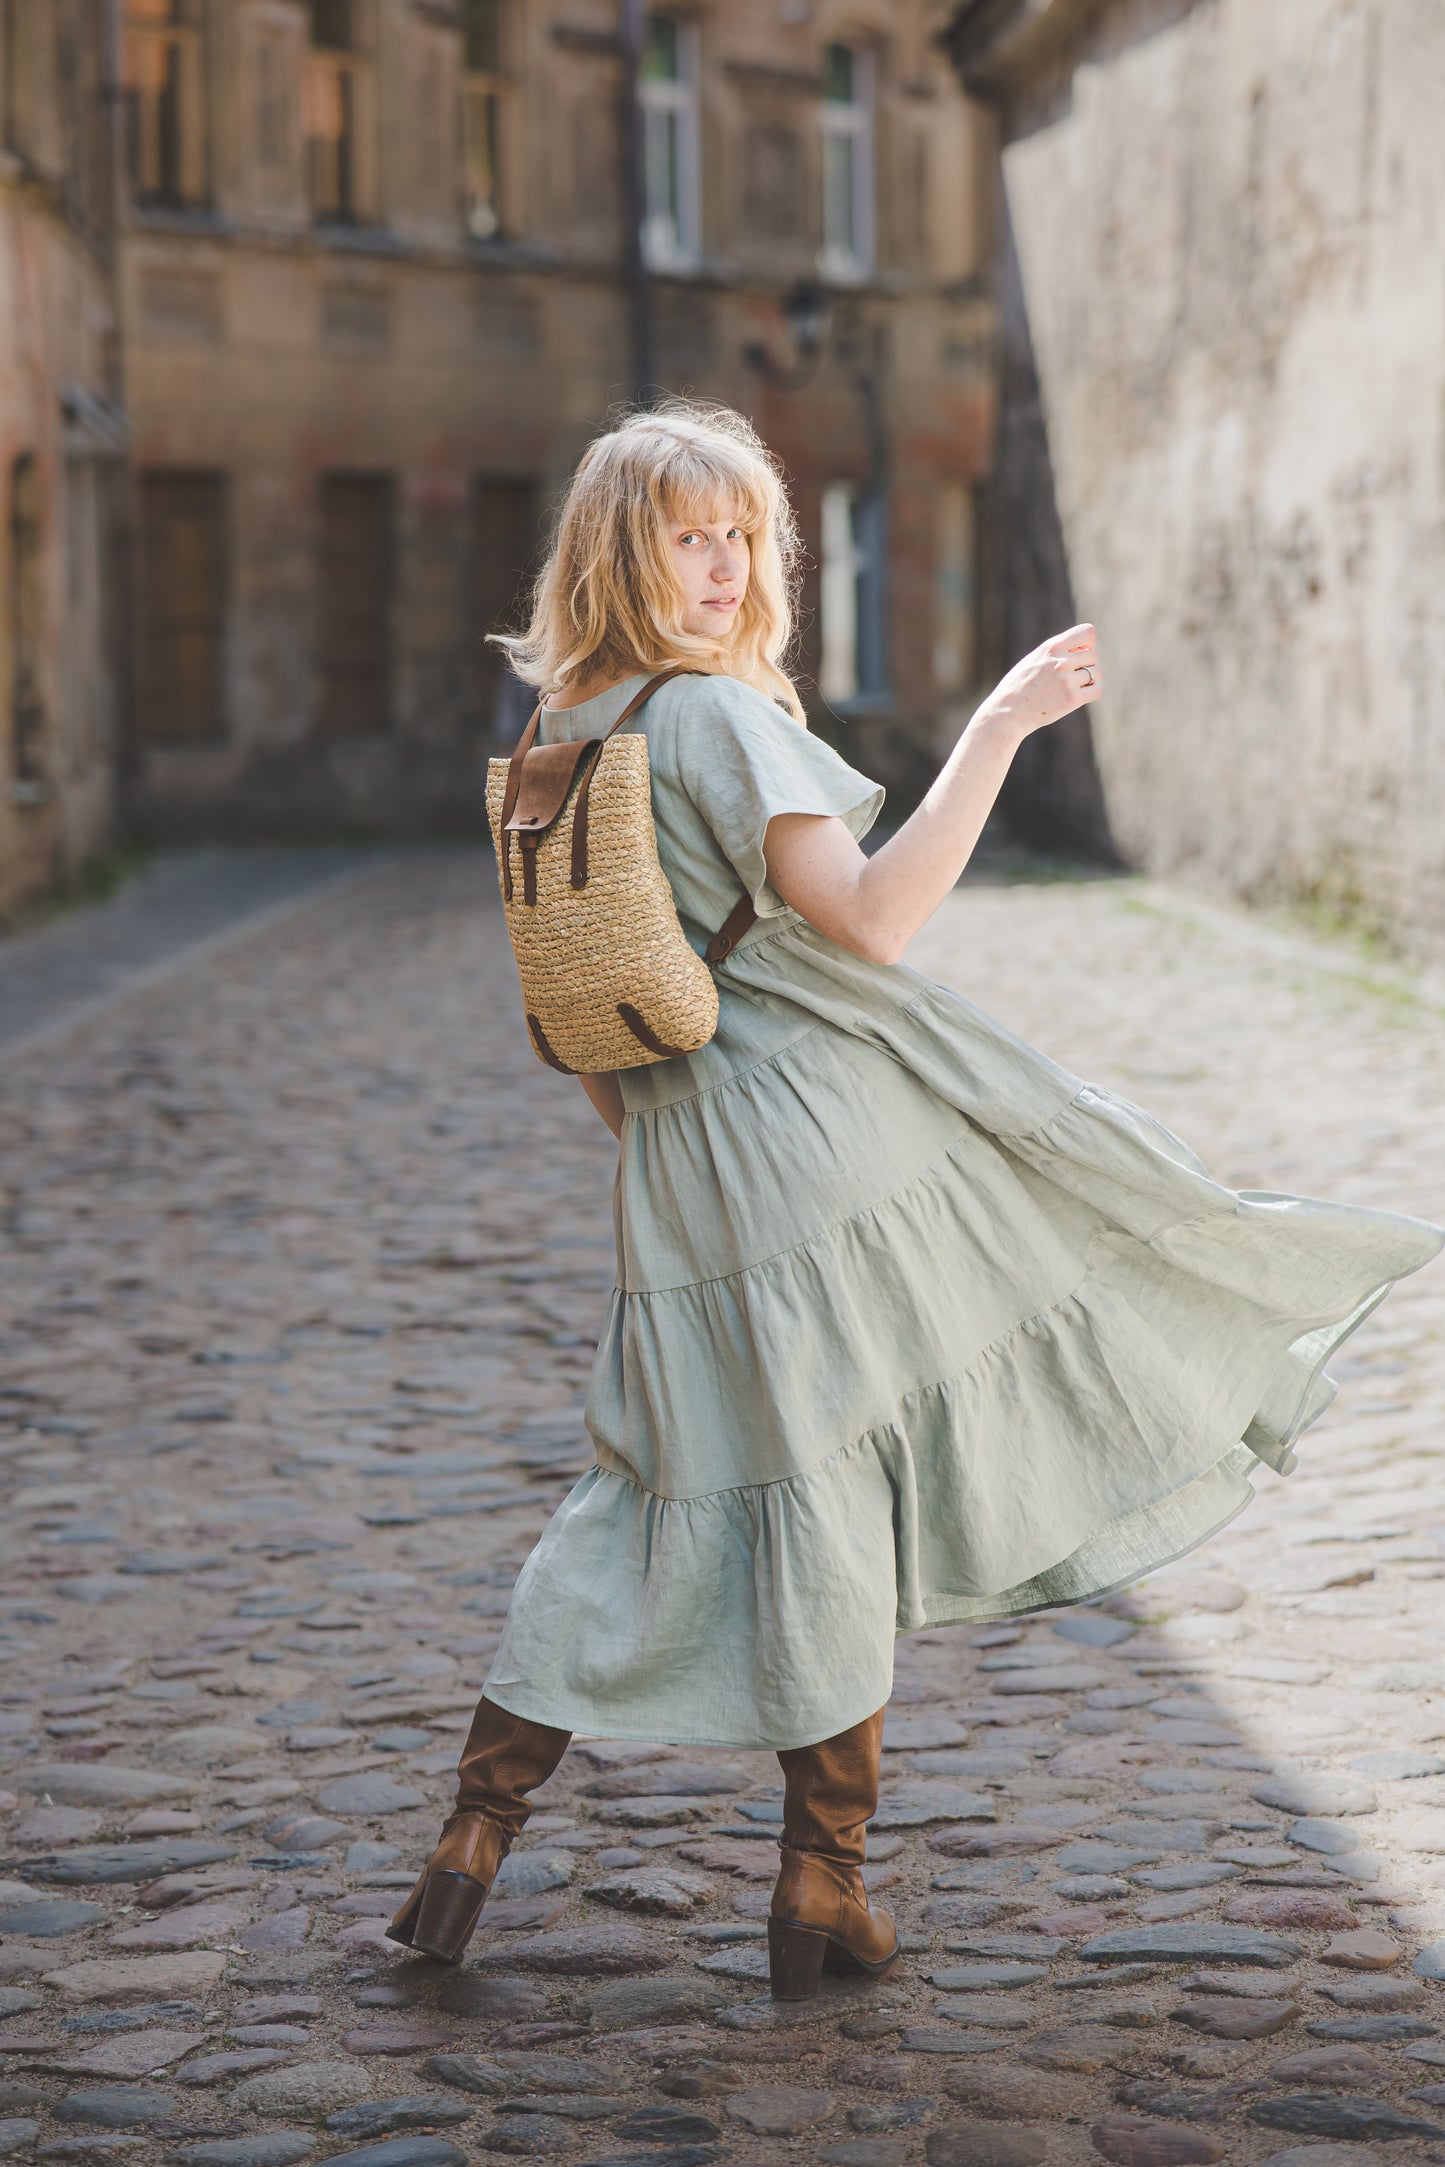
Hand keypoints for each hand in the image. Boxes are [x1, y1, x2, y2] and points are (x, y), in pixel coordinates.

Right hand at [974, 625, 1103, 741]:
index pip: (1088, 632)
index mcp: (1051, 647)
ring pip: (1096, 674)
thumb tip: (1085, 647)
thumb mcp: (1033, 659)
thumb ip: (1055, 651)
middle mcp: (1060, 661)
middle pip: (1094, 656)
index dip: (1088, 643)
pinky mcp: (1072, 699)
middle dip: (1087, 665)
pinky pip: (1097, 690)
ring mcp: (1067, 680)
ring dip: (1089, 681)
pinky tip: (1078, 696)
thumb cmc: (1018, 687)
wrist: (1007, 713)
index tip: (1080, 653)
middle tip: (1072, 677)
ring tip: (1072, 688)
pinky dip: (1092, 692)